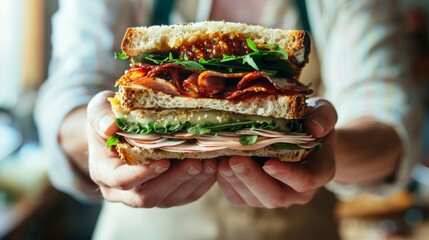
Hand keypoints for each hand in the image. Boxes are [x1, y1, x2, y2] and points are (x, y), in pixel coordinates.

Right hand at [87, 91, 216, 207]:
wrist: (120, 128)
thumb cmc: (109, 117)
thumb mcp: (99, 110)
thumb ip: (101, 116)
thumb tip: (109, 126)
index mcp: (105, 173)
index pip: (121, 180)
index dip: (142, 174)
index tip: (163, 161)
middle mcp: (124, 191)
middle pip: (148, 196)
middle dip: (174, 180)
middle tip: (195, 162)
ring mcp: (146, 194)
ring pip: (170, 199)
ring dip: (191, 182)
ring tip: (209, 162)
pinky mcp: (166, 194)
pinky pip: (184, 196)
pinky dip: (200, 184)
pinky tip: (212, 167)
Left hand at [217, 98, 336, 207]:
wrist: (296, 132)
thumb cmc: (310, 119)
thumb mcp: (322, 110)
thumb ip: (324, 117)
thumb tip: (314, 129)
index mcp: (319, 171)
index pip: (306, 180)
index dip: (288, 175)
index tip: (269, 163)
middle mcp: (298, 191)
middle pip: (276, 196)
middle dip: (252, 179)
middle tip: (234, 160)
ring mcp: (275, 195)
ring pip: (254, 199)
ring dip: (235, 181)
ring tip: (221, 160)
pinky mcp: (254, 195)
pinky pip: (238, 197)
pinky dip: (225, 183)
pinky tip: (216, 164)